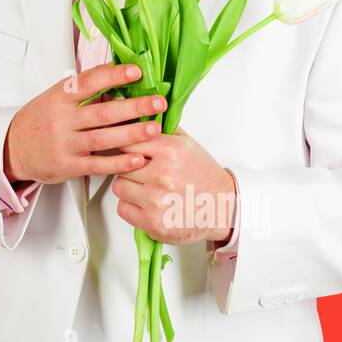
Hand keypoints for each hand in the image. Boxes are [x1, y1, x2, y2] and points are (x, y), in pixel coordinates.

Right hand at [3, 63, 167, 185]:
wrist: (12, 148)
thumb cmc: (40, 120)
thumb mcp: (55, 98)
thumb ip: (83, 90)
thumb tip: (118, 75)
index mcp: (59, 97)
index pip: (89, 82)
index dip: (114, 75)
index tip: (136, 71)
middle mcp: (62, 119)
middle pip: (103, 112)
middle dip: (134, 106)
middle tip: (159, 102)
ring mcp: (64, 144)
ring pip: (103, 138)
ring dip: (132, 133)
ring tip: (155, 128)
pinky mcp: (67, 166)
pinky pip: (97, 164)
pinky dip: (119, 162)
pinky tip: (138, 158)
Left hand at [110, 127, 235, 244]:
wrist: (223, 208)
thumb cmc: (204, 177)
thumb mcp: (188, 145)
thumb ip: (163, 131)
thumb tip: (139, 119)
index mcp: (170, 151)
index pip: (128, 141)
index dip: (125, 147)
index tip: (126, 151)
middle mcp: (162, 174)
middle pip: (120, 165)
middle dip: (128, 168)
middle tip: (141, 173)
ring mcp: (156, 199)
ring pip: (118, 187)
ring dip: (128, 188)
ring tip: (145, 189)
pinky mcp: (152, 222)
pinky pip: (122, 208)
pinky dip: (131, 207)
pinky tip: (145, 204)